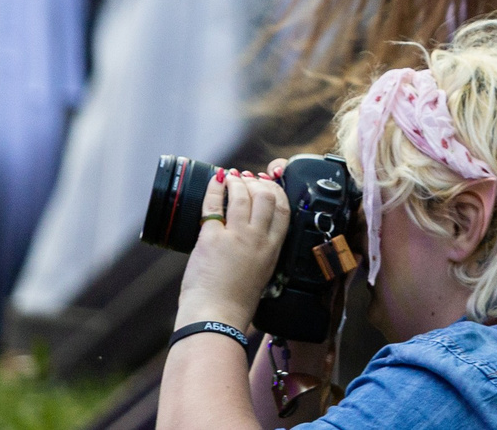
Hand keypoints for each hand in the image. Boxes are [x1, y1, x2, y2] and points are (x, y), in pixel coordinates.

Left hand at [175, 165, 290, 329]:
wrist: (216, 317)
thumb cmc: (236, 303)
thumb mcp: (262, 275)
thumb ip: (261, 253)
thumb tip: (253, 236)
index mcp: (273, 249)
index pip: (284, 210)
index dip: (278, 191)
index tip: (270, 184)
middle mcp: (258, 239)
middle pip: (266, 197)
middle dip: (258, 183)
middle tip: (248, 179)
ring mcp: (236, 237)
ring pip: (243, 196)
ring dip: (237, 182)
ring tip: (231, 178)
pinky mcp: (212, 239)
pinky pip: (214, 205)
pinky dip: (215, 189)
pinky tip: (216, 181)